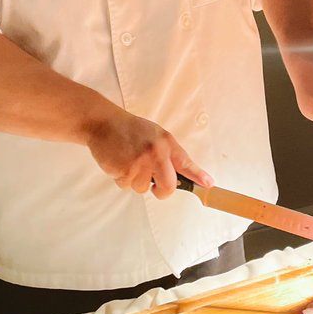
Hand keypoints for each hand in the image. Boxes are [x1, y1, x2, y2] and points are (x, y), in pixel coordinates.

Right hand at [84, 103, 213, 198]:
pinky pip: (126, 186)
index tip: (208, 185)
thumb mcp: (156, 136)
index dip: (198, 176)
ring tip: (129, 162)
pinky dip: (122, 179)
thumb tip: (182, 173)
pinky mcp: (123, 169)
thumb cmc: (130, 130)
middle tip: (156, 188)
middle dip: (162, 191)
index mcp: (165, 143)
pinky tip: (119, 163)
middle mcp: (155, 153)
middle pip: (168, 186)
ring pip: (143, 188)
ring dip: (135, 181)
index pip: (186, 163)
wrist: (103, 122)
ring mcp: (139, 162)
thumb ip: (169, 154)